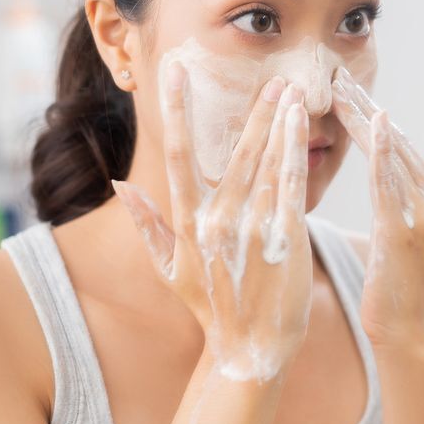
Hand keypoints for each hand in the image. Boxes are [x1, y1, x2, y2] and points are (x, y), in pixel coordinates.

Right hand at [112, 67, 312, 381]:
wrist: (250, 350)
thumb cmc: (212, 309)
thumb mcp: (170, 271)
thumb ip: (148, 225)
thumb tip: (120, 186)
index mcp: (189, 224)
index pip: (176, 155)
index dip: (175, 110)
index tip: (174, 73)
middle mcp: (218, 221)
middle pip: (235, 153)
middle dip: (252, 112)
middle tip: (267, 76)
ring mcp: (253, 229)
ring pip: (267, 164)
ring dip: (279, 124)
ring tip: (290, 90)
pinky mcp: (285, 239)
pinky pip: (290, 186)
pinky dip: (296, 152)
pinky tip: (303, 127)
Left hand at [331, 62, 423, 350]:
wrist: (404, 327)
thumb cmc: (398, 280)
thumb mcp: (409, 229)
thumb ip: (404, 191)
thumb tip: (387, 154)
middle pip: (410, 137)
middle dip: (373, 104)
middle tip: (342, 75)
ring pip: (395, 151)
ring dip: (363, 117)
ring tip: (335, 90)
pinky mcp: (402, 228)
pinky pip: (390, 179)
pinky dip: (384, 147)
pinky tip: (377, 118)